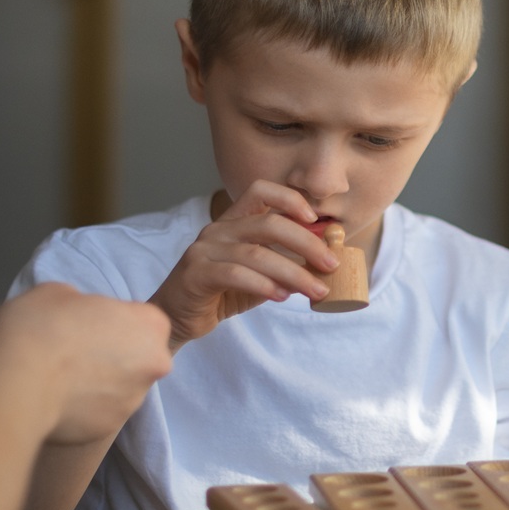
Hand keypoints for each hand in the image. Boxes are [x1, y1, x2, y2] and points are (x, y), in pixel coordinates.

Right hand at [0, 283, 172, 441]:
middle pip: (136, 357)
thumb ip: (82, 305)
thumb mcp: (58, 292)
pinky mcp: (107, 429)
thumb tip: (78, 318)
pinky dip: (81, 408)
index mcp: (150, 326)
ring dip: (97, 383)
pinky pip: (96, 413)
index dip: (114, 319)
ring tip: (59, 378)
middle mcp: (153, 367)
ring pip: (118, 388)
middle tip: (74, 350)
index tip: (89, 323)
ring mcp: (132, 403)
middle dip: (111, 355)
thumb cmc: (40, 326)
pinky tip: (54, 399)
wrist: (17, 381)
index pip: (144, 319)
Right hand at [148, 181, 337, 348]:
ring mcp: (203, 250)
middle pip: (268, 223)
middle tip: (331, 265)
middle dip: (306, 243)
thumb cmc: (220, 293)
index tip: (315, 218)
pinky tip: (281, 297)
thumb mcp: (258, 274)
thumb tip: (323, 263)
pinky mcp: (195, 274)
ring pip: (256, 253)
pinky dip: (263, 284)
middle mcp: (217, 230)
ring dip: (293, 273)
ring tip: (316, 289)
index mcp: (232, 222)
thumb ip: (283, 264)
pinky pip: (234, 274)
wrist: (178, 318)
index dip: (290, 198)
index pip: (260, 191)